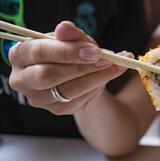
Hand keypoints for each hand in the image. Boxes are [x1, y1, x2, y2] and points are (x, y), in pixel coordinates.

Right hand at [8, 21, 132, 114]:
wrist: (76, 73)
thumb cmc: (69, 51)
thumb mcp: (72, 38)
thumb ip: (70, 34)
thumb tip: (66, 28)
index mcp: (20, 54)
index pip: (39, 52)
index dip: (67, 51)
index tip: (94, 51)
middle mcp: (23, 79)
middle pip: (48, 76)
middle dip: (81, 67)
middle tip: (107, 60)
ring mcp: (39, 98)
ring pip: (68, 91)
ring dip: (96, 78)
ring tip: (116, 67)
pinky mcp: (56, 109)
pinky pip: (79, 100)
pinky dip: (97, 87)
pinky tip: (108, 76)